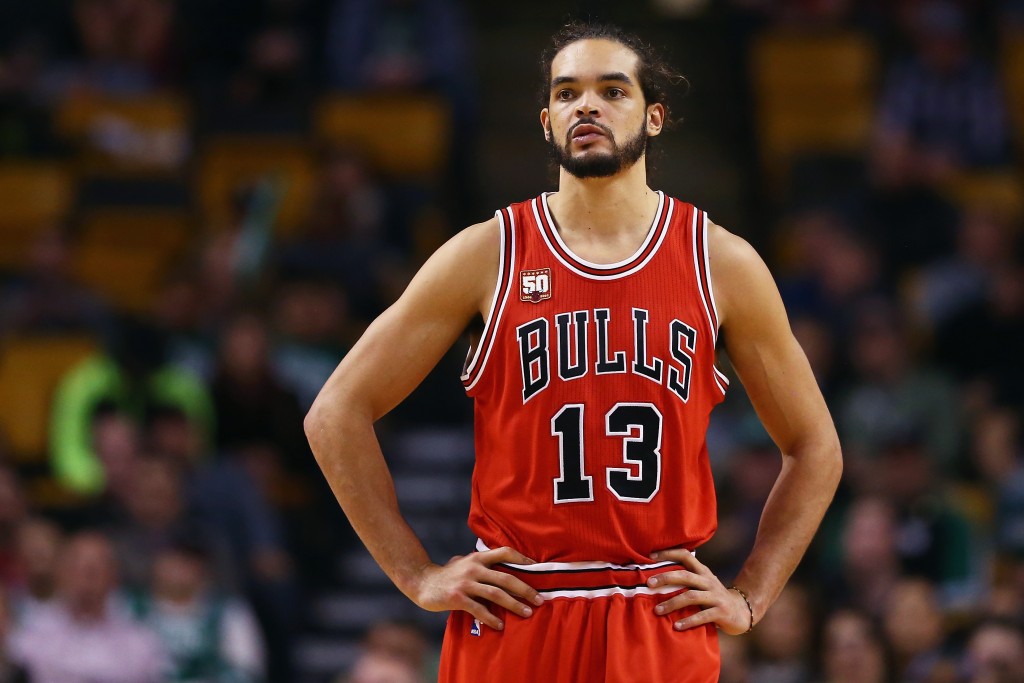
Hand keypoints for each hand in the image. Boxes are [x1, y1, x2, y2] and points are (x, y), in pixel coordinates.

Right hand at [410, 546, 543, 630]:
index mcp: (478, 558)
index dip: (522, 559)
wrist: (422, 582)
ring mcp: (466, 583)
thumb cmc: (448, 574)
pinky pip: (479, 609)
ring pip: (496, 594)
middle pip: (506, 578)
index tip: (538, 568)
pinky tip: (500, 626)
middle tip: (539, 600)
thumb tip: (504, 566)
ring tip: (527, 613)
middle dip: (526, 589)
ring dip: (514, 605)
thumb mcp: (465, 563)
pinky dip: (491, 618)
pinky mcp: (457, 598)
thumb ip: (481, 563)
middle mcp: (474, 568)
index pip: (505, 553)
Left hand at [647, 548, 752, 634]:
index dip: (669, 553)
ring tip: (657, 610)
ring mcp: (716, 596)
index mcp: (703, 572)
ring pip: (691, 596)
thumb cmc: (713, 597)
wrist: (741, 612)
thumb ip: (686, 579)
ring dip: (672, 603)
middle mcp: (709, 581)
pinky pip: (702, 616)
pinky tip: (676, 626)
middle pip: (685, 576)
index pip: (686, 556)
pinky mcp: (721, 612)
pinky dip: (688, 621)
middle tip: (649, 583)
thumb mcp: (702, 584)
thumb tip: (655, 578)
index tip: (651, 555)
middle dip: (666, 578)